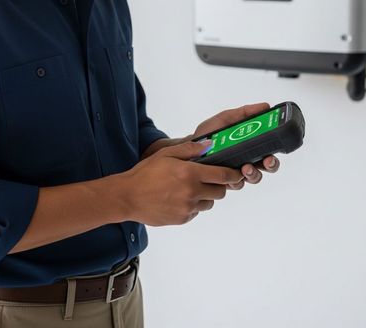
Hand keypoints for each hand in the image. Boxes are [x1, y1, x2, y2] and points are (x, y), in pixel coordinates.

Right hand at [123, 140, 243, 225]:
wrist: (128, 197)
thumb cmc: (145, 173)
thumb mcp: (166, 154)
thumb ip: (190, 149)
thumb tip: (209, 146)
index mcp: (189, 174)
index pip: (222, 176)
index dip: (233, 174)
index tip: (237, 172)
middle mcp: (191, 192)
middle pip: (220, 192)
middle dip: (219, 185)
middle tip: (209, 179)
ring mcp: (187, 208)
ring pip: (209, 203)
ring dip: (205, 196)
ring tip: (190, 188)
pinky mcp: (182, 219)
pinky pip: (196, 212)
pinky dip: (193, 206)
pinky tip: (180, 198)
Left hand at [193, 102, 280, 186]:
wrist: (189, 148)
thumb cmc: (208, 134)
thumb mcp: (226, 119)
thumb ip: (244, 113)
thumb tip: (264, 106)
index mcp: (250, 145)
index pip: (269, 150)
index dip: (275, 152)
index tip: (274, 151)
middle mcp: (247, 159)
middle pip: (267, 166)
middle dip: (270, 165)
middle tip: (266, 161)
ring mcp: (238, 172)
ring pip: (254, 177)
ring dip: (253, 174)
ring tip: (245, 168)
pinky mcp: (227, 182)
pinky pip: (237, 185)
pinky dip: (236, 180)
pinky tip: (231, 175)